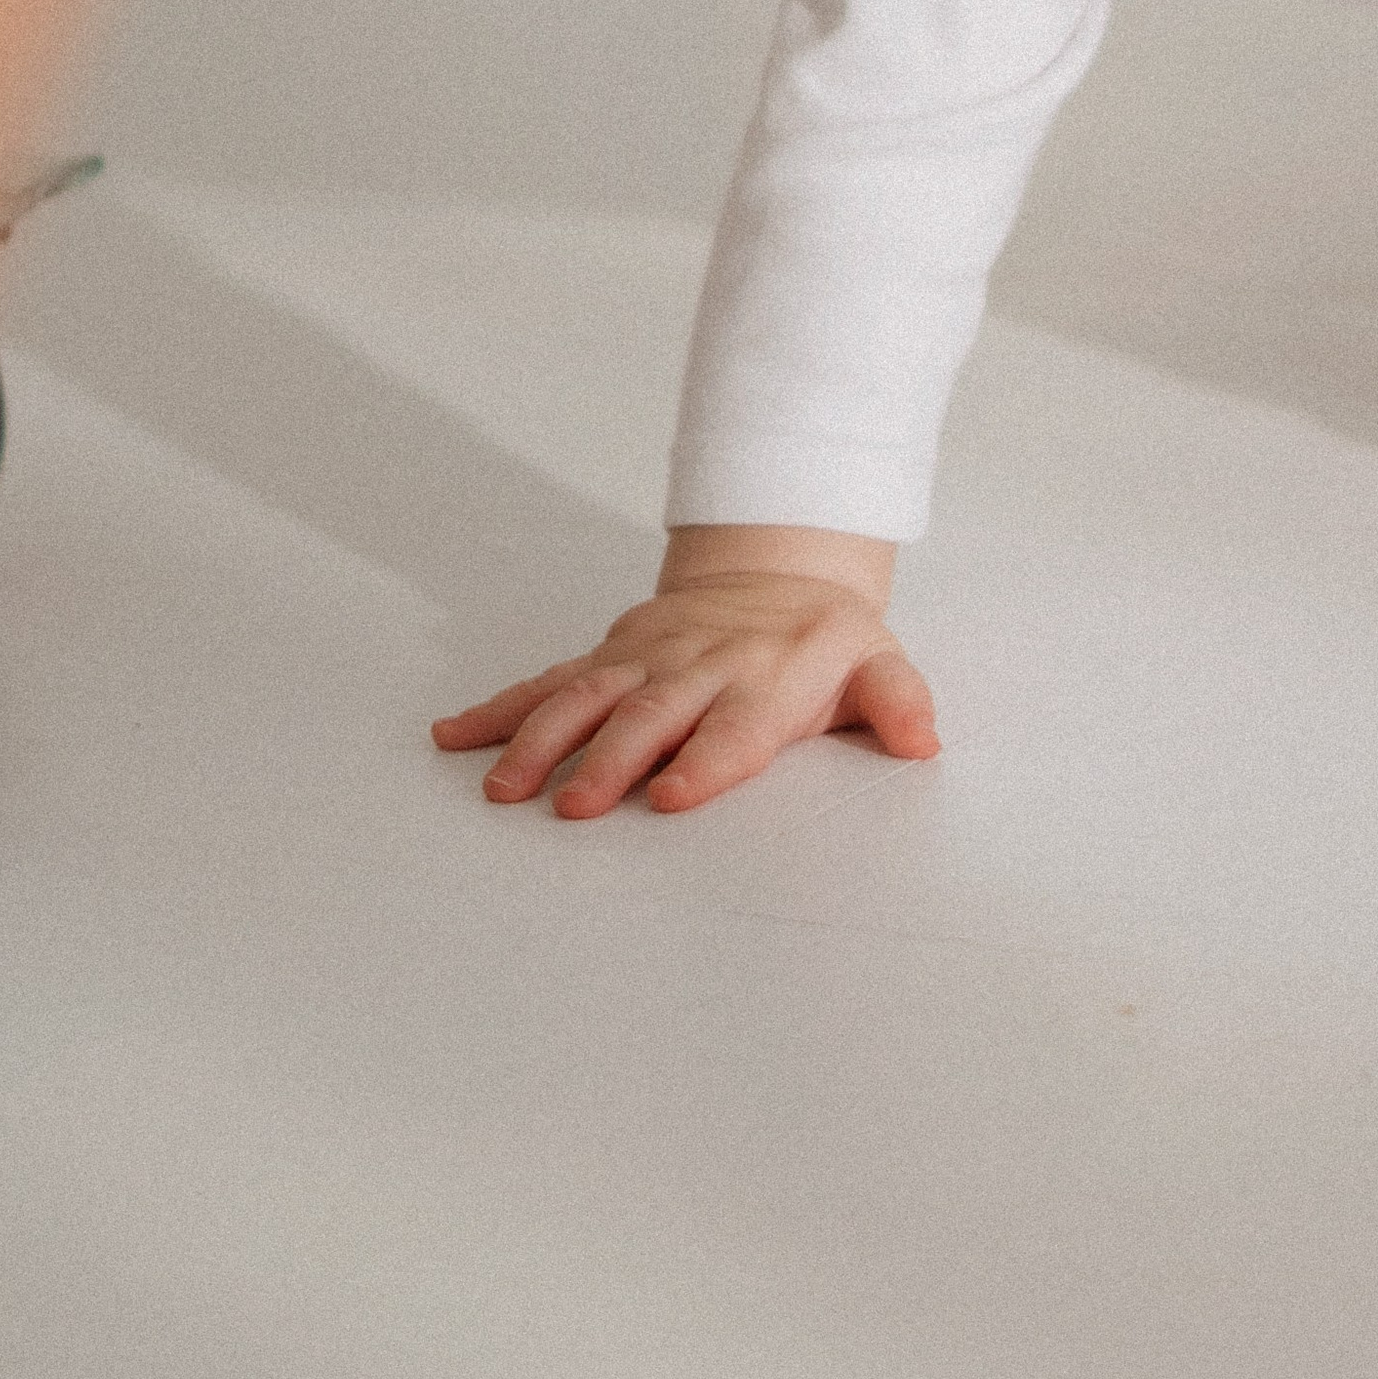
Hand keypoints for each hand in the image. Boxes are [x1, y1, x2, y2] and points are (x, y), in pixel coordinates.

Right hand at [432, 527, 938, 817]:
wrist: (776, 570)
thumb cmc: (823, 641)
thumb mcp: (876, 662)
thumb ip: (897, 703)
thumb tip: (924, 740)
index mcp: (764, 680)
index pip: (735, 729)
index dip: (704, 762)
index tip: (671, 797)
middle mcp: (698, 668)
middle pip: (650, 717)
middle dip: (610, 760)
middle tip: (573, 808)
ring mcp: (646, 659)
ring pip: (584, 697)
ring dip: (541, 740)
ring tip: (502, 786)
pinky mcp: (610, 654)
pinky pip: (547, 679)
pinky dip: (498, 707)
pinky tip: (453, 734)